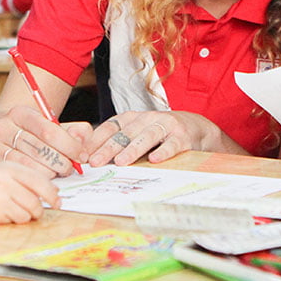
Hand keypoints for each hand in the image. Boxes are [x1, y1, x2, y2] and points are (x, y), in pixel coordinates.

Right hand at [0, 105, 91, 175]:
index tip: (81, 155)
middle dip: (62, 162)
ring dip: (50, 174)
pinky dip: (34, 183)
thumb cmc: (27, 133)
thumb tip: (84, 140)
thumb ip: (71, 130)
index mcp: (19, 113)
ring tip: (57, 173)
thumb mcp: (47, 125)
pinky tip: (41, 181)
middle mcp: (2, 127)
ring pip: (30, 167)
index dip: (70, 146)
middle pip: (41, 150)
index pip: (50, 131)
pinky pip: (17, 178)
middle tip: (71, 168)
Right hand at [0, 161, 60, 224]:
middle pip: (34, 202)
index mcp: (9, 168)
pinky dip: (12, 220)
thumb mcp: (7, 172)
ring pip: (25, 215)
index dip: (52, 194)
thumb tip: (56, 193)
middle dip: (38, 210)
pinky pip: (12, 222)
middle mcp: (2, 181)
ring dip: (26, 217)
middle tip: (35, 211)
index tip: (58, 202)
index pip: (39, 181)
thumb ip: (29, 178)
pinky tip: (2, 213)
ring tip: (16, 211)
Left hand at [86, 111, 221, 165]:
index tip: (84, 154)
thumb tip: (90, 159)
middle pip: (126, 133)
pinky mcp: (182, 136)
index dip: (96, 140)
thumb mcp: (138, 134)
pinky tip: (155, 160)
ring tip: (121, 162)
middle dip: (109, 148)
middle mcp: (148, 118)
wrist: (196, 129)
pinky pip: (171, 144)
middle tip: (96, 162)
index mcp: (133, 118)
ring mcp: (166, 126)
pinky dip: (163, 151)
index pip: (111, 126)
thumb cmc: (161, 134)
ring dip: (133, 149)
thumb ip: (118, 143)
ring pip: (147, 136)